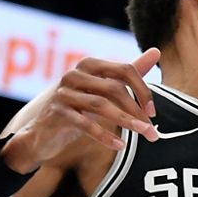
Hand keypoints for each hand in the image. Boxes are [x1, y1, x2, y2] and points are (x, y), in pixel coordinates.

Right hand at [4, 49, 160, 171]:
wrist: (41, 133)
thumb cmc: (78, 107)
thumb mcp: (104, 88)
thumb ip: (128, 72)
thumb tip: (156, 51)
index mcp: (90, 64)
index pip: (125, 70)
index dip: (142, 91)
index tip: (152, 113)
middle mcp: (75, 74)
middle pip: (114, 88)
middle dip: (136, 110)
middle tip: (151, 132)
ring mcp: (63, 92)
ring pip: (100, 105)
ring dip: (125, 121)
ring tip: (142, 134)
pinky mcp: (55, 112)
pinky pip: (84, 123)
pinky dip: (104, 135)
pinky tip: (120, 145)